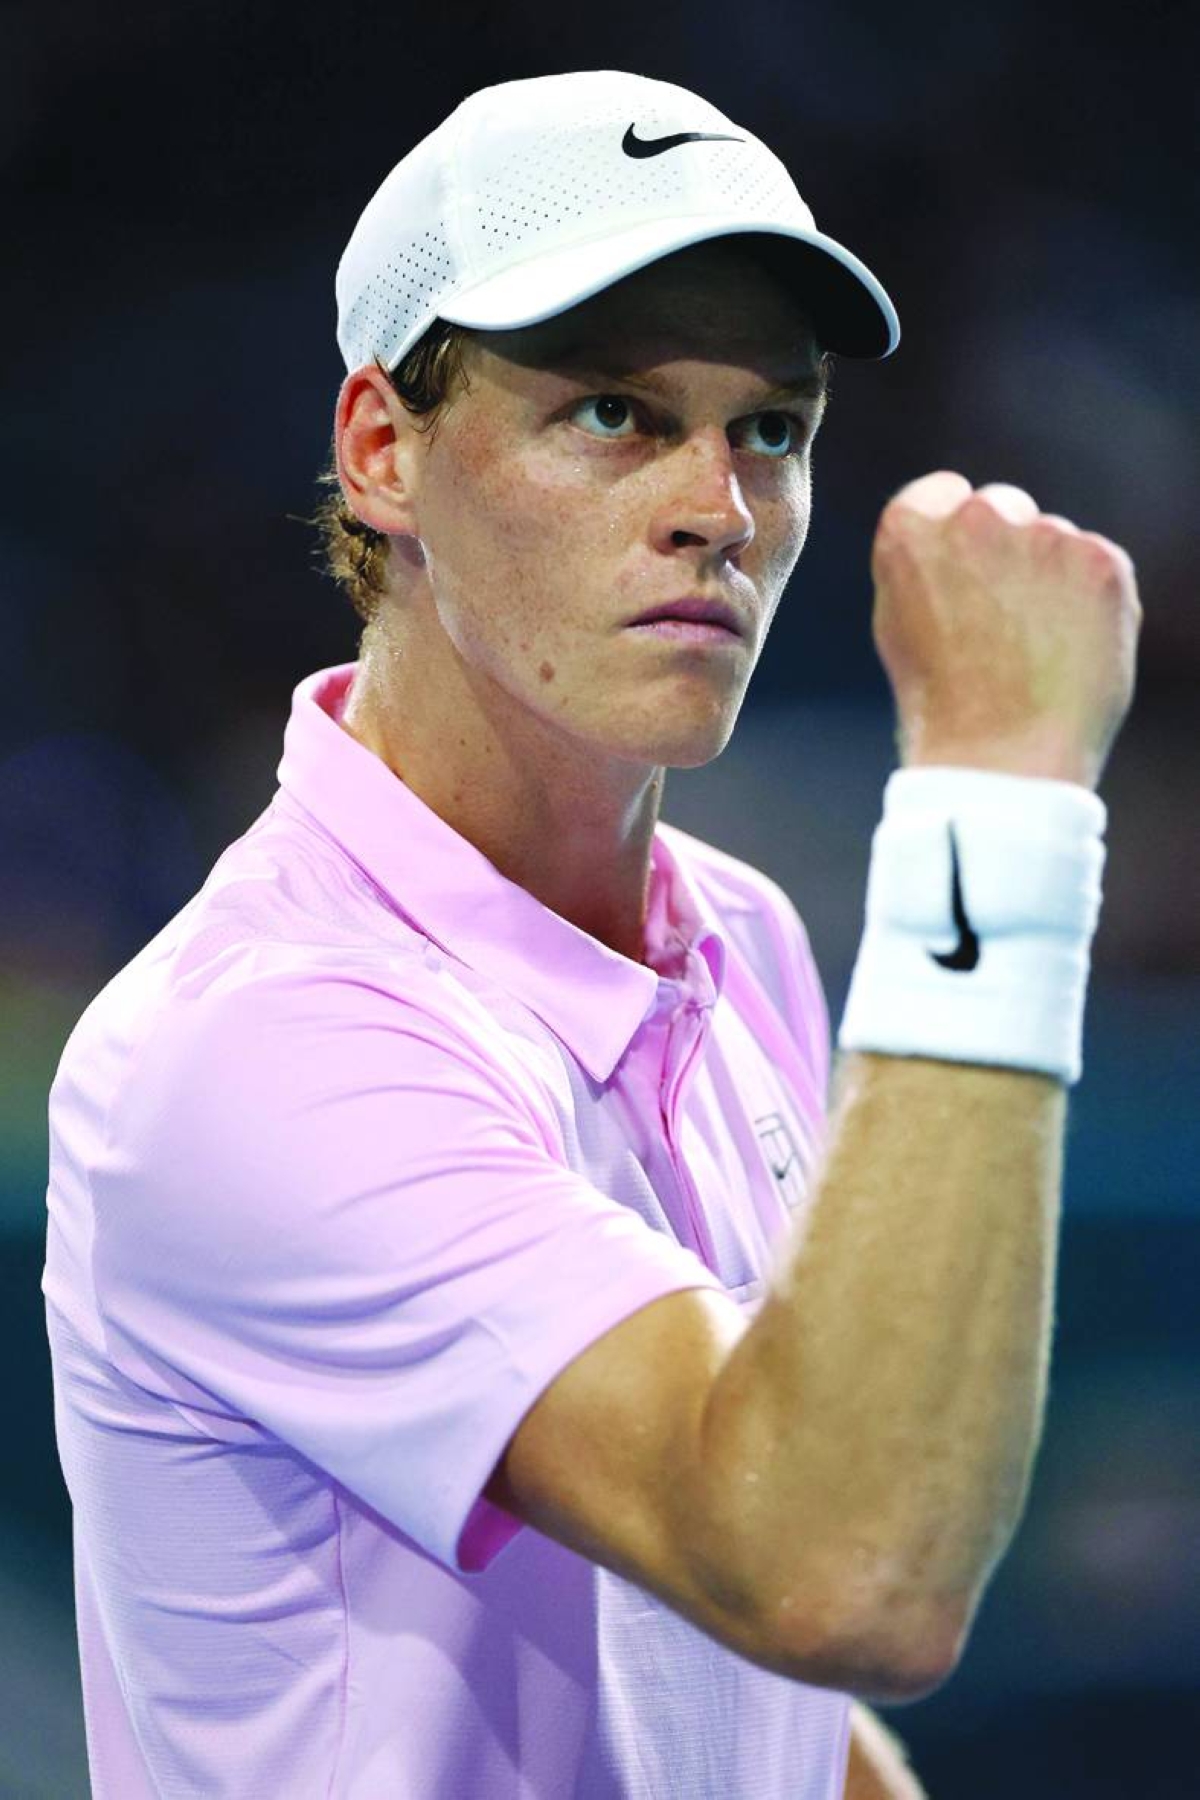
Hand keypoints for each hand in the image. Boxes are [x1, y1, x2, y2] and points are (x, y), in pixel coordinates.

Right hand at [869, 471, 1141, 789]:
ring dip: (1048, 577)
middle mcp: (977, 517)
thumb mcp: (898, 620)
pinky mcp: (1101, 563)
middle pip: (1002, 506)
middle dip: (1005, 549)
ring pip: (1052, 540)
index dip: (953, 538)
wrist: (1000, 758)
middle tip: (1000, 622)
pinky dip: (1090, 601)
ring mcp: (1044, 536)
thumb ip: (922, 563)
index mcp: (910, 526)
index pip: (943, 494)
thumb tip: (953, 537)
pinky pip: (1096, 566)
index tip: (959, 579)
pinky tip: (1067, 649)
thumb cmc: (940, 703)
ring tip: (1034, 648)